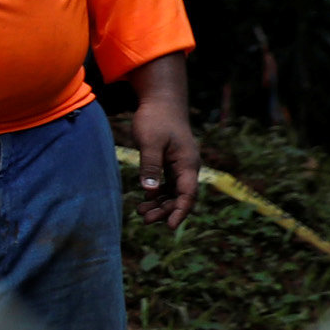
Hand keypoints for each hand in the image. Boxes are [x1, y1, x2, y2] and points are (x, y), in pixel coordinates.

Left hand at [124, 51, 198, 230]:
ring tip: (141, 213)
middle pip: (181, 197)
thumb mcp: (150, 142)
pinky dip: (158, 194)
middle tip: (144, 220)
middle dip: (166, 211)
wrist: (161, 102)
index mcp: (187, 163)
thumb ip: (150, 165)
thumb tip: (149, 190)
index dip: (180, 212)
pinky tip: (144, 200)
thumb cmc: (156, 119)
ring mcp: (180, 165)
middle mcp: (187, 167)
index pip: (187, 194)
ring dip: (161, 204)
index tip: (169, 227)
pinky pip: (168, 185)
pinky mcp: (171, 163)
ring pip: (174, 192)